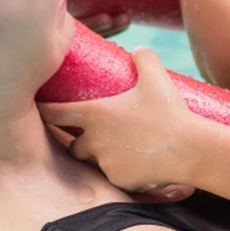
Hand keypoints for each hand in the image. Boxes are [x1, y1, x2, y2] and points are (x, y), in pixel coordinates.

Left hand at [38, 48, 196, 193]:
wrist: (189, 148)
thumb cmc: (169, 111)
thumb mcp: (157, 78)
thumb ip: (144, 59)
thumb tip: (139, 50)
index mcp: (95, 114)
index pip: (55, 113)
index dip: (45, 110)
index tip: (40, 109)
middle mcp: (93, 141)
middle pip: (73, 144)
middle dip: (80, 140)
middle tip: (96, 133)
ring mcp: (105, 163)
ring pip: (94, 161)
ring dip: (101, 155)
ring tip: (122, 147)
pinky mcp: (120, 180)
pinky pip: (114, 174)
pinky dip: (122, 169)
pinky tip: (139, 161)